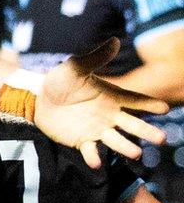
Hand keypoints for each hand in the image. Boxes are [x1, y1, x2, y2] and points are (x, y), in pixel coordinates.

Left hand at [34, 37, 168, 168]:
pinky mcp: (81, 141)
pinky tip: (96, 162)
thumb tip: (115, 40)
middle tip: (160, 138)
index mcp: (111, 97)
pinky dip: (93, 157)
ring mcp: (97, 129)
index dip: (150, 105)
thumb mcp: (76, 67)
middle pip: (132, 125)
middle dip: (146, 131)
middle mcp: (109, 116)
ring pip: (116, 141)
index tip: (164, 108)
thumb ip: (96, 58)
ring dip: (126, 147)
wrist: (38, 97)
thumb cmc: (60, 80)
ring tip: (135, 152)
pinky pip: (90, 151)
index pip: (135, 101)